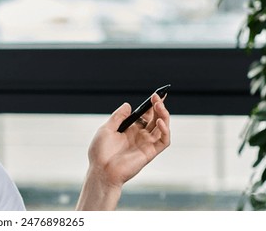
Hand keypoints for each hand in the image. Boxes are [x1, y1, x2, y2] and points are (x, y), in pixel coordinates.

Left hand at [76, 94, 170, 209]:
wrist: (101, 171)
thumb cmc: (100, 153)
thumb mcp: (106, 129)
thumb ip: (118, 117)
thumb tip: (128, 105)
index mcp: (130, 130)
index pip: (145, 115)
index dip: (151, 105)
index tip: (154, 95)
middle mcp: (140, 136)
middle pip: (155, 119)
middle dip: (158, 107)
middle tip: (157, 97)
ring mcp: (146, 144)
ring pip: (162, 127)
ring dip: (164, 115)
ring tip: (159, 105)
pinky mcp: (151, 153)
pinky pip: (164, 140)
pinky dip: (165, 130)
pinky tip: (160, 121)